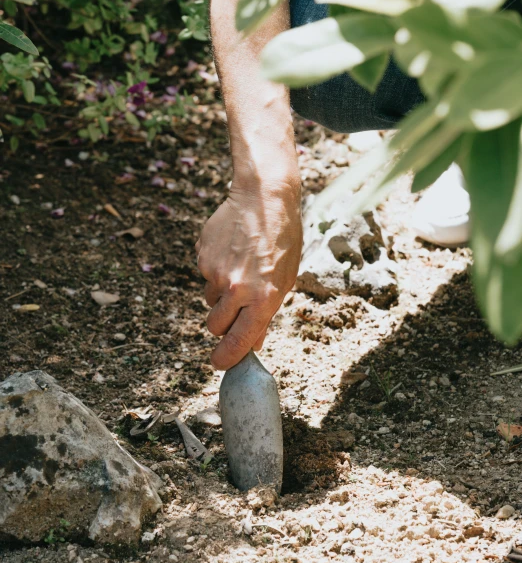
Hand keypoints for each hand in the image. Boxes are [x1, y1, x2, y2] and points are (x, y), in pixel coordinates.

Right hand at [196, 180, 301, 369]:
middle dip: (222, 324)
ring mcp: (216, 272)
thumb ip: (267, 313)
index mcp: (263, 298)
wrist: (263, 198)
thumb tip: (255, 342)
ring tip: (240, 268)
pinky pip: (205, 276)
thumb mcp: (285, 280)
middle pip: (215, 325)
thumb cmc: (282, 240)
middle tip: (234, 308)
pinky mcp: (202, 257)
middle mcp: (237, 289)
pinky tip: (231, 252)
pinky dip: (215, 270)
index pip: (239, 340)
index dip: (227, 357)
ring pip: (209, 300)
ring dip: (220, 294)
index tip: (219, 364)